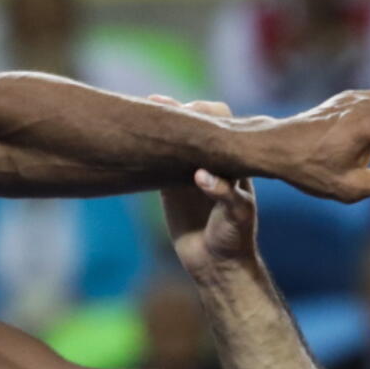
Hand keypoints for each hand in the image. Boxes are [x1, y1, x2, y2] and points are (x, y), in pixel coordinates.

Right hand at [156, 98, 258, 272]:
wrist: (216, 264)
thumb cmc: (235, 238)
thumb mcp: (237, 216)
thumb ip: (224, 194)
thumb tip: (202, 175)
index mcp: (232, 160)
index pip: (222, 121)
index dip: (207, 113)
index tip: (190, 119)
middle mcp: (211, 159)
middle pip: (195, 121)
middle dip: (179, 110)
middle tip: (159, 104)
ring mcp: (189, 169)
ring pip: (173, 136)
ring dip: (160, 122)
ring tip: (142, 108)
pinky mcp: (168, 184)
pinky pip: (156, 158)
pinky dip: (146, 146)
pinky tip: (132, 135)